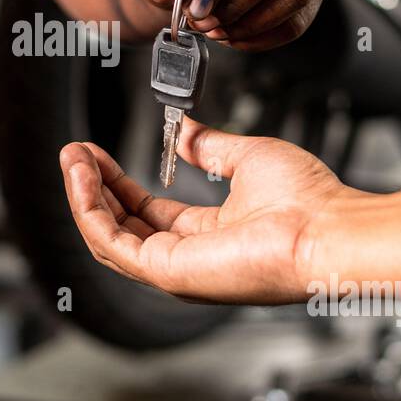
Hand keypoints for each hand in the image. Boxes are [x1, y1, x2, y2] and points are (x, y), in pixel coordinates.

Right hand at [58, 118, 352, 303]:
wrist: (328, 228)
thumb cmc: (308, 202)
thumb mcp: (248, 158)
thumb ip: (209, 146)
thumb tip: (183, 128)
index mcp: (208, 235)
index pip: (147, 212)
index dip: (118, 182)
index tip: (98, 153)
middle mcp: (187, 258)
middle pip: (121, 225)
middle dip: (93, 187)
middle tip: (75, 152)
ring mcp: (175, 270)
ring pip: (109, 236)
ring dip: (84, 195)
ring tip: (72, 158)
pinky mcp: (167, 272)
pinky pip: (112, 243)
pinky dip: (90, 209)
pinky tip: (84, 175)